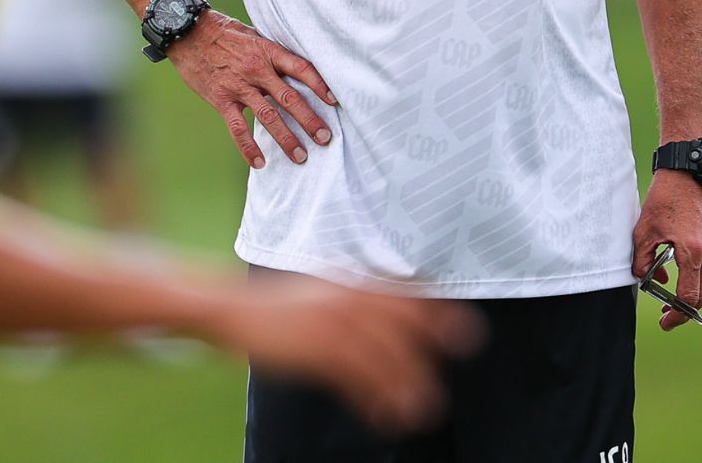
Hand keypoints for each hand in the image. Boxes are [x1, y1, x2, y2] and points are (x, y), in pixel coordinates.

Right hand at [167, 10, 336, 167]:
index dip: (320, 84)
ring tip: (301, 156)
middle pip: (290, 98)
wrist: (189, 32)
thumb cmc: (224, 33)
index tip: (335, 100)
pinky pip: (238, 128)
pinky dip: (249, 147)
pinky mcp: (222, 99)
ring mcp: (239, 86)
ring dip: (286, 138)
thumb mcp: (254, 35)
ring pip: (268, 117)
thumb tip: (295, 67)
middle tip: (325, 137)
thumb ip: (273, 53)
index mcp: (268, 51)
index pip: (301, 68)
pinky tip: (260, 162)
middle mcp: (257, 70)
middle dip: (310, 120)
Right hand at [214, 274, 482, 432]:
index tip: (462, 317)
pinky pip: (356, 379)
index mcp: (347, 283)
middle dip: (435, 335)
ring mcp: (331, 324)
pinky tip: (388, 417)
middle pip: (400, 319)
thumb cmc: (277, 305)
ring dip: (409, 381)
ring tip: (427, 406)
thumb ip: (350, 297)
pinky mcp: (316, 351)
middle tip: (466, 347)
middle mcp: (344, 299)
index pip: (400, 292)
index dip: (434, 305)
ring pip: (383, 354)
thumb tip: (382, 309)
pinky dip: (376, 400)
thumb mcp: (319, 290)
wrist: (236, 310)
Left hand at [632, 169, 701, 330]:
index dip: (677, 314)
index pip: (690, 297)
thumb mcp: (644, 229)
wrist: (686, 173)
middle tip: (667, 311)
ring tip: (676, 296)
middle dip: (686, 309)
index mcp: (692, 252)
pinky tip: (688, 276)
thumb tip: (646, 279)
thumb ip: (643, 260)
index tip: (666, 320)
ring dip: (697, 295)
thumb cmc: (664, 198)